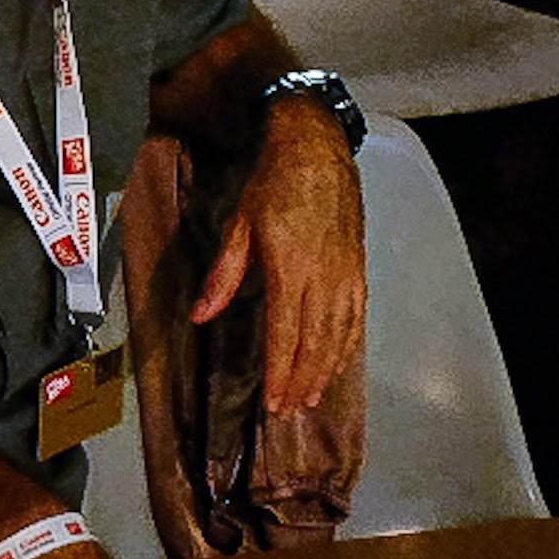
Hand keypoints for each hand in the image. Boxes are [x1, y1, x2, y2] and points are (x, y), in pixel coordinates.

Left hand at [189, 98, 364, 412]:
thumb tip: (200, 316)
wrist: (317, 147)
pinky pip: (357, 316)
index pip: (286, 333)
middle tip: (289, 410)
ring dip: (326, 370)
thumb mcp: (240, 224)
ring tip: (311, 397)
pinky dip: (348, 345)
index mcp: (291, 267)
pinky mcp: (359, 267)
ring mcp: (347, 273)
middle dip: (302, 380)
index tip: (275, 401)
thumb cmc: (273, 183)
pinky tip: (339, 363)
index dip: (281, 371)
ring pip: (340, 334)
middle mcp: (324, 276)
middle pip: (316, 342)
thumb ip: (224, 275)